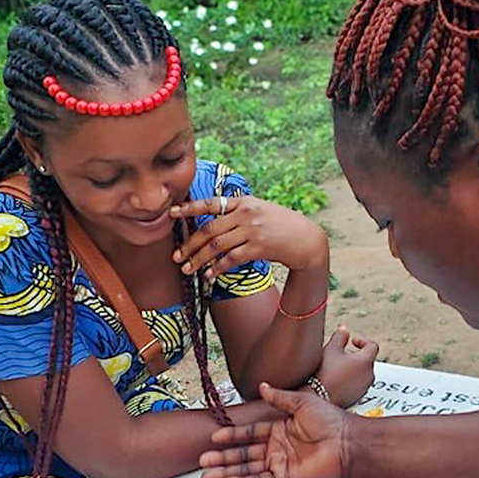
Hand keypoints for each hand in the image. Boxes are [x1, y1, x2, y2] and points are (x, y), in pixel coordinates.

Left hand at [170, 197, 327, 276]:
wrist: (306, 239)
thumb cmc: (281, 226)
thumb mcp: (261, 210)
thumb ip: (238, 212)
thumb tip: (213, 223)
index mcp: (244, 202)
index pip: (210, 203)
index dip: (189, 208)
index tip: (171, 213)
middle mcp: (246, 214)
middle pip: (209, 229)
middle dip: (189, 245)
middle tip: (176, 257)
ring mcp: (252, 230)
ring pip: (216, 246)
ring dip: (199, 260)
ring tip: (188, 270)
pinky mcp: (259, 247)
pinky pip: (231, 259)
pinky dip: (217, 268)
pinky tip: (209, 276)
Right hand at [199, 382, 350, 477]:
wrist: (348, 441)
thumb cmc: (331, 420)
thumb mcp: (302, 402)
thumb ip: (279, 397)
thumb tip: (262, 385)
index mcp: (280, 428)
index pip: (250, 433)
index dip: (232, 436)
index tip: (215, 437)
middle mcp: (278, 447)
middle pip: (244, 453)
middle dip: (223, 457)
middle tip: (204, 459)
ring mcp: (281, 463)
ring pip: (248, 469)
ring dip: (228, 472)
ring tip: (207, 474)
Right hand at [315, 326, 377, 407]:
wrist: (317, 397)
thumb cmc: (325, 372)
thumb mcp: (331, 348)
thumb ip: (340, 336)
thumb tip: (344, 330)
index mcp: (366, 361)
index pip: (372, 346)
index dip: (362, 341)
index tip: (351, 341)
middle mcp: (369, 375)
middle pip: (367, 359)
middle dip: (355, 354)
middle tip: (340, 353)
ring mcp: (364, 387)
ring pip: (363, 372)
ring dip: (353, 366)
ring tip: (336, 366)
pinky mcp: (358, 397)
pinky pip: (358, 383)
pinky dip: (351, 378)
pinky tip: (336, 378)